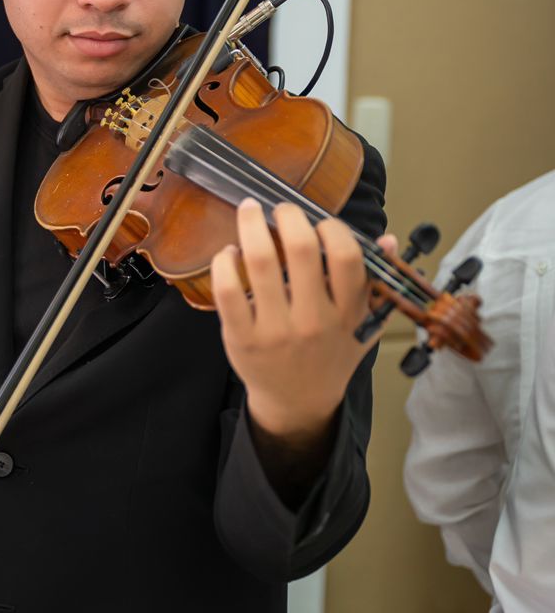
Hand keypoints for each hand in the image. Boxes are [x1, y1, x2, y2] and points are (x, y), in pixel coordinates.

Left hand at [210, 198, 396, 443]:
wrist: (298, 404)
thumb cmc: (330, 356)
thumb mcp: (363, 326)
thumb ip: (377, 284)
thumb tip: (387, 239)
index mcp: (346, 313)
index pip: (347, 256)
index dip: (333, 227)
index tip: (320, 222)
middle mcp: (313, 320)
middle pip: (300, 248)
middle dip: (288, 215)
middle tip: (280, 209)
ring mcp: (275, 330)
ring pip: (260, 261)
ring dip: (251, 225)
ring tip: (249, 212)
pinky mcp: (242, 338)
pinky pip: (227, 289)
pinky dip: (225, 261)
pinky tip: (230, 253)